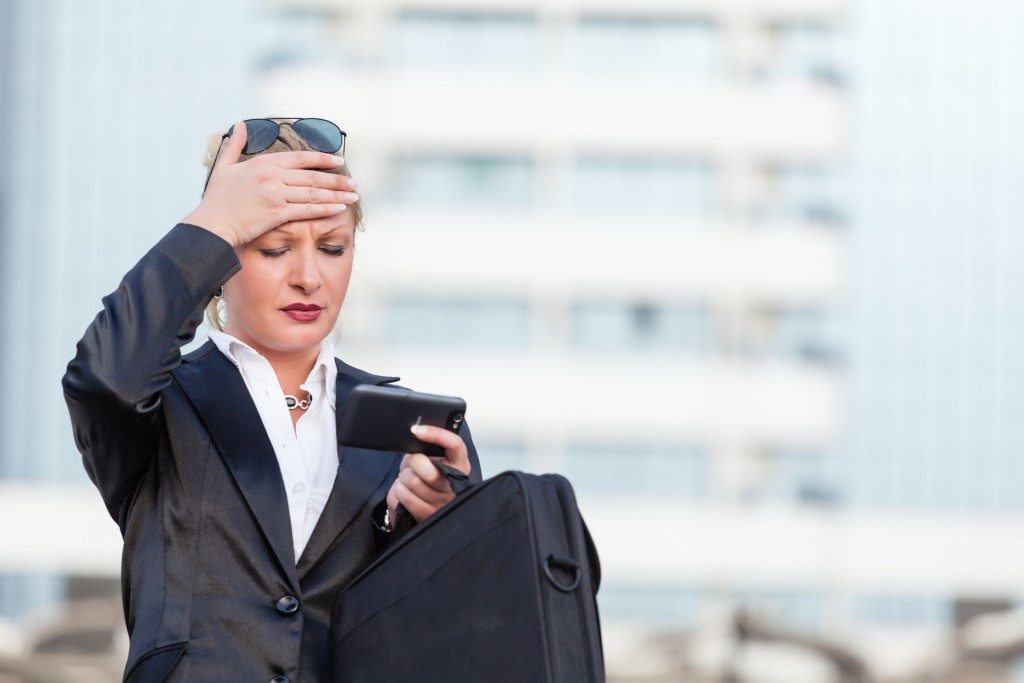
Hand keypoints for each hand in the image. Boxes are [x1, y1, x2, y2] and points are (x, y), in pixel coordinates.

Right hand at [182, 120, 359, 246]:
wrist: (212, 224)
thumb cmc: (216, 199)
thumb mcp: (224, 166)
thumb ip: (236, 144)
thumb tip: (241, 123)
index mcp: (263, 163)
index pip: (301, 158)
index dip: (323, 159)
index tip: (339, 161)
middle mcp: (273, 176)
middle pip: (313, 177)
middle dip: (337, 180)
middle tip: (354, 183)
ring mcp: (276, 195)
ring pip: (314, 193)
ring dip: (337, 195)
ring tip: (353, 196)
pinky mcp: (278, 214)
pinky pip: (308, 210)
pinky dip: (325, 209)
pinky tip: (339, 208)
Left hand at [386, 425, 471, 523]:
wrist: (423, 504)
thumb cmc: (426, 477)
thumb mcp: (430, 458)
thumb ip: (427, 449)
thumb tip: (414, 436)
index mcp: (460, 466)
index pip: (455, 445)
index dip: (436, 434)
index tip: (417, 430)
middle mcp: (454, 485)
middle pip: (428, 469)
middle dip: (412, 463)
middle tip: (411, 464)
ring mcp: (442, 502)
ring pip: (412, 482)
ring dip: (403, 478)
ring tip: (408, 479)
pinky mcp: (427, 515)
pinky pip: (403, 496)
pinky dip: (398, 491)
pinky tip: (404, 491)